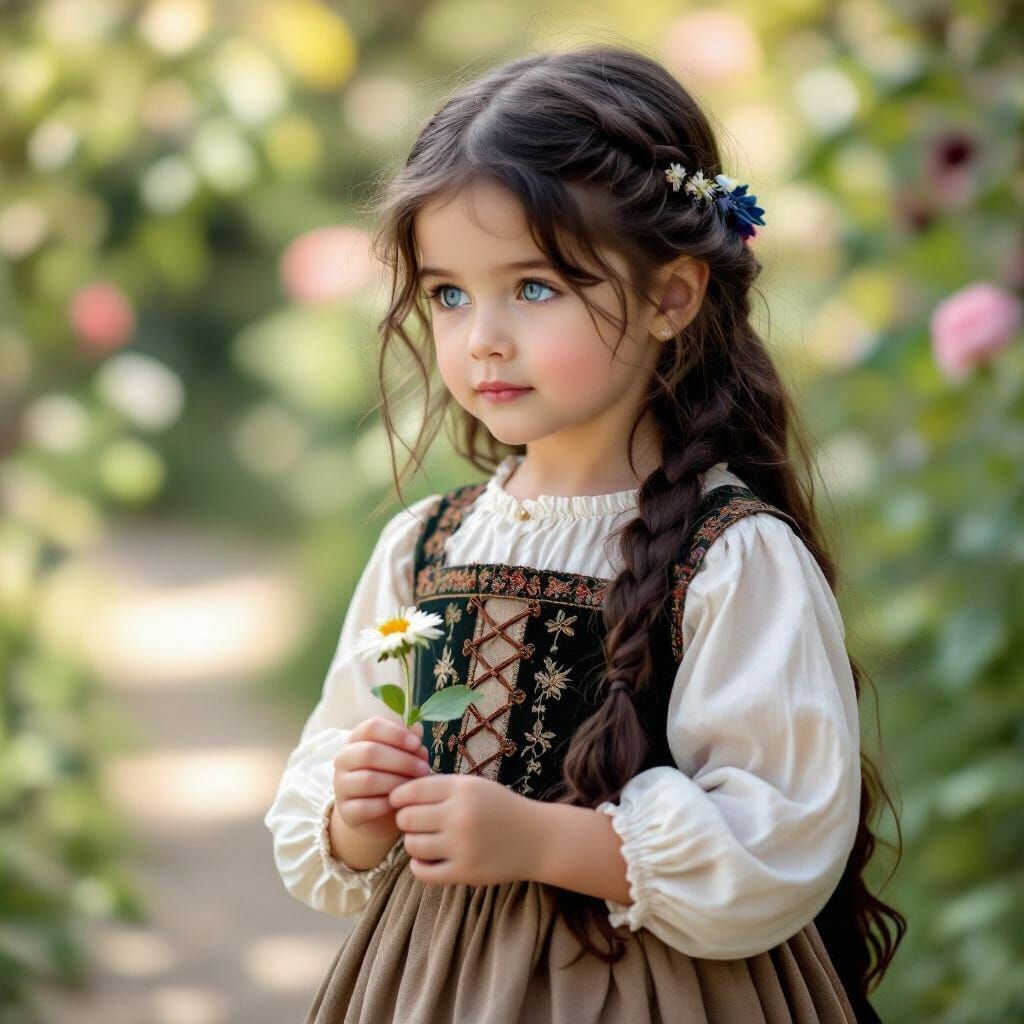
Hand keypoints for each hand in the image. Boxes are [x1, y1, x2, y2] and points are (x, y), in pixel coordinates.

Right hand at [333, 716, 429, 840]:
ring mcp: (341, 785)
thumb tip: (417, 729)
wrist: (376, 813)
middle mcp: (343, 759)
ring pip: (368, 780)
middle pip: (369, 752)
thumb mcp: (401, 756)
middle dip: (402, 760)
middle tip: (424, 769)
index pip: (372, 727)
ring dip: (397, 782)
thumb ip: (409, 742)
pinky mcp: (345, 811)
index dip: (396, 733)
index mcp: (357, 739)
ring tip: (415, 786)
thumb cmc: (392, 775)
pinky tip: (400, 803)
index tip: (417, 744)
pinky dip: (386, 804)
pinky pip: (365, 806)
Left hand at [388, 773, 538, 886]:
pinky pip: (422, 872)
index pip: (412, 791)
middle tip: (414, 822)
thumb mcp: (474, 786)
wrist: (535, 838)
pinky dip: (419, 865)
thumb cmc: (499, 808)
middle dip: (405, 820)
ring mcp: (462, 846)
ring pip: (412, 845)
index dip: (398, 796)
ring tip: (424, 839)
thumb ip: (440, 787)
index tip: (398, 801)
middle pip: (406, 818)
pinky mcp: (464, 873)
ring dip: (413, 842)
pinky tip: (427, 859)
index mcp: (462, 789)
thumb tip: (399, 793)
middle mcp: (460, 816)